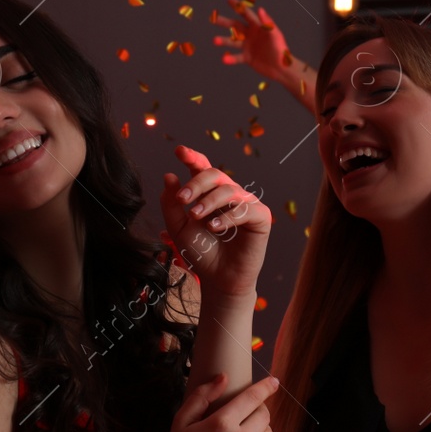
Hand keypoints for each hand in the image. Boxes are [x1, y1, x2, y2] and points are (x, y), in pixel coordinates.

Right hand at [156, 373, 277, 431]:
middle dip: (258, 411)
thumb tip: (224, 377)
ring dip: (260, 431)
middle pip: (264, 415)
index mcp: (221, 423)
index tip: (274, 381)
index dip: (266, 386)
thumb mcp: (182, 422)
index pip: (252, 397)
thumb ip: (202, 396)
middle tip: (246, 416)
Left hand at [160, 145, 271, 299]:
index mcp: (210, 194)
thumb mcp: (178, 228)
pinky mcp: (260, 217)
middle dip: (196, 184)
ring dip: (208, 202)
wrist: (218, 280)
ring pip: (228, 190)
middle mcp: (230, 195)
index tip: (179, 151)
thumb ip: (171, 204)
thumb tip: (169, 175)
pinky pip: (244, 209)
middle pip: (214, 174)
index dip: (193, 157)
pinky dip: (227, 217)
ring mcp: (246, 204)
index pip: (203, 168)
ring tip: (195, 216)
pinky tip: (214, 228)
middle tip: (181, 199)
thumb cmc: (201, 253)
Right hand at [211, 0, 308, 97]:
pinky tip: (224, 59)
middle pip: (235, 26)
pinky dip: (230, 58)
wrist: (281, 68)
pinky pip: (236, 57)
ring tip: (215, 40)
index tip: (229, 0)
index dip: (238, 7)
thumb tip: (260, 9)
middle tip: (213, 19)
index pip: (246, 14)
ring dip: (224, 41)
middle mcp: (251, 34)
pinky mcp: (247, 57)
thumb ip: (267, 23)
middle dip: (224, 22)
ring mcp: (248, 46)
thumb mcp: (275, 35)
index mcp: (258, 26)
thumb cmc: (281, 49)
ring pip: (233, 41)